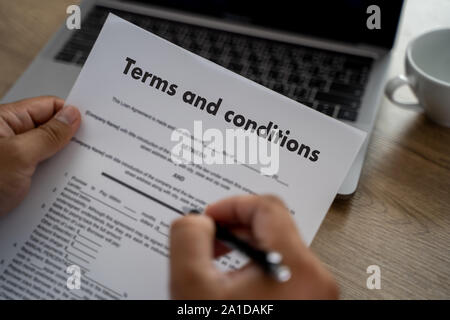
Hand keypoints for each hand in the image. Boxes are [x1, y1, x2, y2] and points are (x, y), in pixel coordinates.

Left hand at [0, 96, 80, 215]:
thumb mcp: (19, 156)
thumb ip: (48, 135)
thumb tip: (72, 116)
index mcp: (4, 121)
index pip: (48, 107)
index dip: (70, 115)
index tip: (91, 128)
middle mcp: (9, 138)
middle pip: (50, 131)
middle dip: (69, 143)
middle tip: (88, 155)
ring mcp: (12, 160)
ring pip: (48, 155)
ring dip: (61, 165)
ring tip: (75, 175)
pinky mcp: (14, 180)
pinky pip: (41, 173)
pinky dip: (53, 181)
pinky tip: (62, 190)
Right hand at [170, 195, 338, 298]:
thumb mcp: (193, 289)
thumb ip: (188, 239)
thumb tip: (195, 221)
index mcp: (297, 269)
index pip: (267, 207)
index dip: (231, 204)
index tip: (209, 217)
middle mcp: (316, 280)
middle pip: (275, 226)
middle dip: (234, 228)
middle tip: (209, 239)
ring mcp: (316, 295)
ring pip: (278, 249)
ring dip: (243, 249)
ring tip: (217, 264)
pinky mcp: (308, 304)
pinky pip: (282, 271)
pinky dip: (255, 268)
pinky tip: (233, 283)